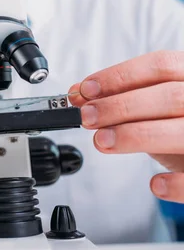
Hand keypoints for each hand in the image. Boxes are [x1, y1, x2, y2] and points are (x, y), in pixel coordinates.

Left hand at [69, 50, 183, 202]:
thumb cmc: (180, 121)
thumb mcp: (154, 105)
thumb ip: (120, 97)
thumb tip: (77, 95)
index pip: (160, 65)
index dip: (119, 76)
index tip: (85, 90)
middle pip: (169, 97)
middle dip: (121, 106)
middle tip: (87, 118)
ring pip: (183, 132)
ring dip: (137, 136)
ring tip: (102, 141)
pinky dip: (178, 183)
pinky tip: (155, 184)